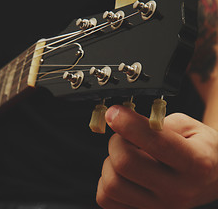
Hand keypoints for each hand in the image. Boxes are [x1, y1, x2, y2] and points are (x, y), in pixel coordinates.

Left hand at [96, 105, 217, 208]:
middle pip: (125, 163)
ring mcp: (160, 206)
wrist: (213, 178)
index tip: (114, 112)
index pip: (155, 142)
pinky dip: (105, 183)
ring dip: (109, 164)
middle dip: (116, 141)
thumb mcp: (190, 126)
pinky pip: (107, 200)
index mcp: (195, 163)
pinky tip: (120, 173)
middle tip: (123, 136)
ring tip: (124, 157)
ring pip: (112, 185)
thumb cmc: (199, 148)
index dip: (128, 123)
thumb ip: (158, 122)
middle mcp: (178, 190)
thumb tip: (123, 120)